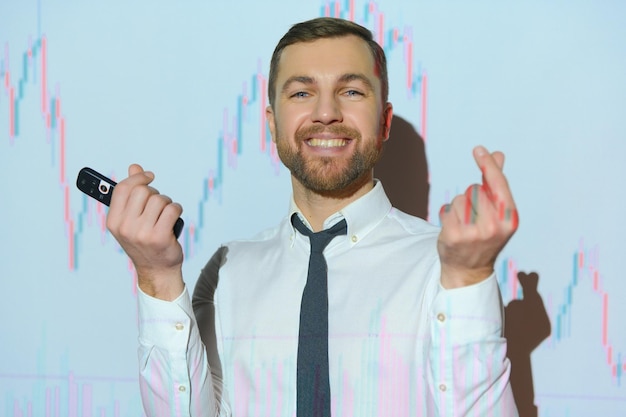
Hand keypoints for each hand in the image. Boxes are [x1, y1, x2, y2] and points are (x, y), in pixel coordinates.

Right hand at [106, 164, 184, 299]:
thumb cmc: (144, 242)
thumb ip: (131, 194)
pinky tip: (174, 220)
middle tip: (158, 206)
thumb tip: (134, 167)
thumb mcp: (131, 219)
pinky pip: (172, 209)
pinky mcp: (160, 237)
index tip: (148, 176)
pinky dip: (177, 210)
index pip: (122, 188)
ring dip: (167, 204)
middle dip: (155, 194)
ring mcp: (142, 233)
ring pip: (160, 199)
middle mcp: (125, 227)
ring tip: (165, 216)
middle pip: (143, 191)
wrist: (156, 270)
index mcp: (113, 221)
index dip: (137, 178)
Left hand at [437, 146, 518, 288]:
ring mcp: (473, 232)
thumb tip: (498, 154)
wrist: (469, 270)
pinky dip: (447, 214)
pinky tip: (453, 229)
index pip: (498, 185)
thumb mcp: (498, 213)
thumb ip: (497, 183)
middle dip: (472, 197)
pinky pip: (446, 208)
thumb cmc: (485, 237)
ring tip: (465, 225)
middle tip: (475, 218)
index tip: (478, 149)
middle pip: (474, 189)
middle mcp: (494, 226)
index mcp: (510, 219)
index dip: (488, 165)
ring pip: (459, 198)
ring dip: (458, 207)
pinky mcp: (453, 235)